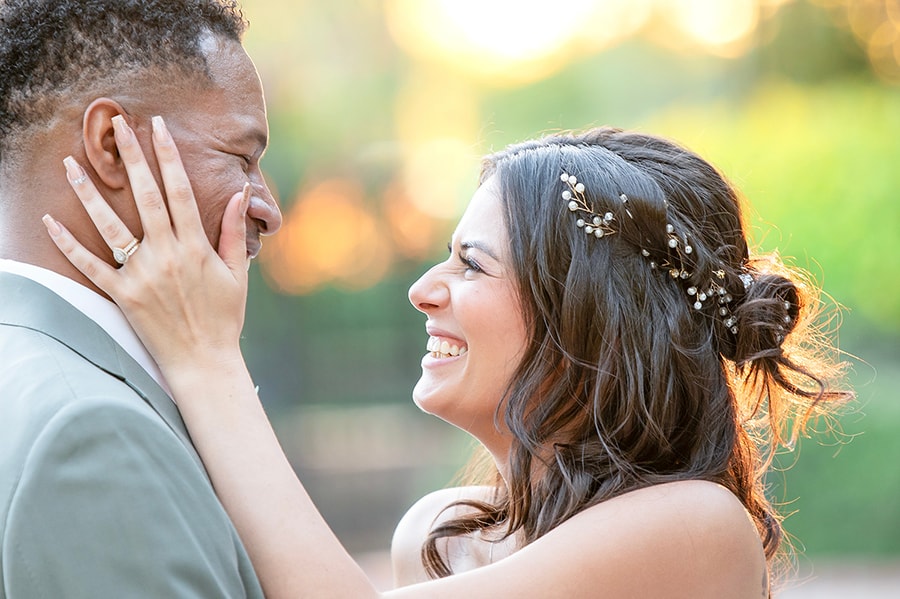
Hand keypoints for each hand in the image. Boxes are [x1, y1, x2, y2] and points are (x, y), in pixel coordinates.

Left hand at [43, 115, 249, 374]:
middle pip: (146, 198)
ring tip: (70, 163)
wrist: (203, 362)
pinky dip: (68, 245)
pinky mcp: (122, 296)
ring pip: (110, 227)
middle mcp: (167, 256)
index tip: (158, 128)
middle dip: (131, 158)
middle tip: (117, 125)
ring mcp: (141, 276)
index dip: (168, 157)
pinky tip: (50, 221)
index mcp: (196, 248)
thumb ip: (233, 232)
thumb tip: (240, 195)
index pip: (180, 192)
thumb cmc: (224, 318)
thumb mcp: (237, 273)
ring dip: (89, 193)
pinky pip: (90, 266)